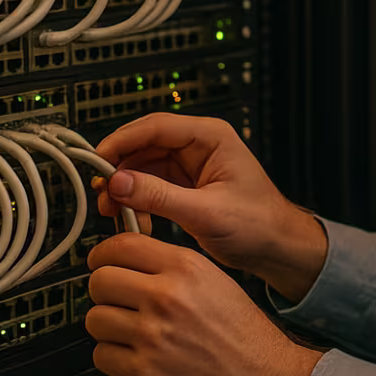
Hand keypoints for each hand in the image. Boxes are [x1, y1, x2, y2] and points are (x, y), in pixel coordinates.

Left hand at [85, 234, 322, 375]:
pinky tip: (136, 358)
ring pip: (95, 319)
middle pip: (99, 280)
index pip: (120, 246)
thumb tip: (130, 263)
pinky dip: (113, 359)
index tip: (101, 264)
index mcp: (186, 269)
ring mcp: (153, 336)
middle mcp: (167, 297)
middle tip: (115, 302)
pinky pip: (102, 356)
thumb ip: (173, 269)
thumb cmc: (248, 338)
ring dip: (108, 328)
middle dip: (103, 293)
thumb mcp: (217, 282)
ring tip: (130, 334)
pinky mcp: (145, 374)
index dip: (102, 256)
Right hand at [93, 113, 328, 301]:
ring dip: (126, 188)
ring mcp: (191, 166)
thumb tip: (119, 183)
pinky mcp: (185, 186)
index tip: (98, 160)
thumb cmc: (260, 224)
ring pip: (144, 167)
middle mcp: (199, 146)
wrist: (278, 248)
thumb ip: (159, 196)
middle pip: (145, 145)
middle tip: (101, 191)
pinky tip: (134, 221)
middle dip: (120, 168)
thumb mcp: (205, 212)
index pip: (155, 127)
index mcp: (211, 138)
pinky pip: (151, 186)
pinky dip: (138, 202)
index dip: (122, 141)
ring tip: (112, 211)